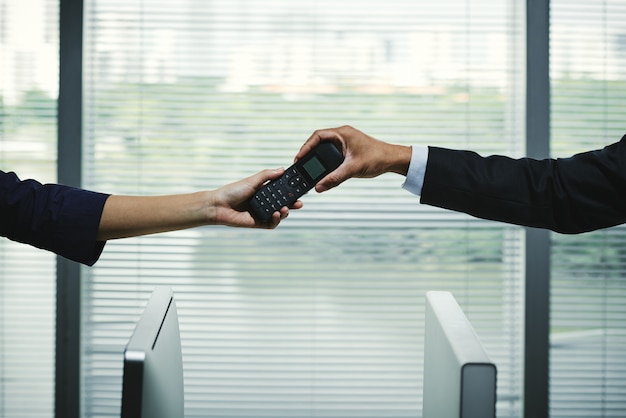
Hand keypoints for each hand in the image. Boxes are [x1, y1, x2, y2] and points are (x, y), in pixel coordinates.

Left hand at [212, 168, 302, 228]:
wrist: (218, 205)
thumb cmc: (232, 191)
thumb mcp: (252, 180)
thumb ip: (268, 175)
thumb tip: (282, 169)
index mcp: (264, 191)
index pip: (281, 191)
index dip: (291, 191)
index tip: (299, 189)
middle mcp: (265, 202)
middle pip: (283, 203)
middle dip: (293, 203)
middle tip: (299, 202)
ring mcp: (262, 213)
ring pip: (280, 214)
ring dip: (285, 212)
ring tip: (285, 209)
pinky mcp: (258, 223)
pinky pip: (271, 224)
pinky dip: (276, 220)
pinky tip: (276, 214)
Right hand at [295, 125, 411, 191]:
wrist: (393, 160)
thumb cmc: (377, 158)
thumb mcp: (353, 169)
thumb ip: (335, 178)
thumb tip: (319, 187)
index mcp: (343, 133)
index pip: (317, 136)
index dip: (305, 146)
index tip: (299, 158)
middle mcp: (342, 135)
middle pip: (318, 141)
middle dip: (308, 153)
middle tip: (300, 165)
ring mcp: (345, 142)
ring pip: (324, 148)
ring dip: (316, 157)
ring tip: (308, 168)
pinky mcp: (347, 150)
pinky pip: (331, 154)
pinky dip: (324, 161)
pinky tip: (321, 170)